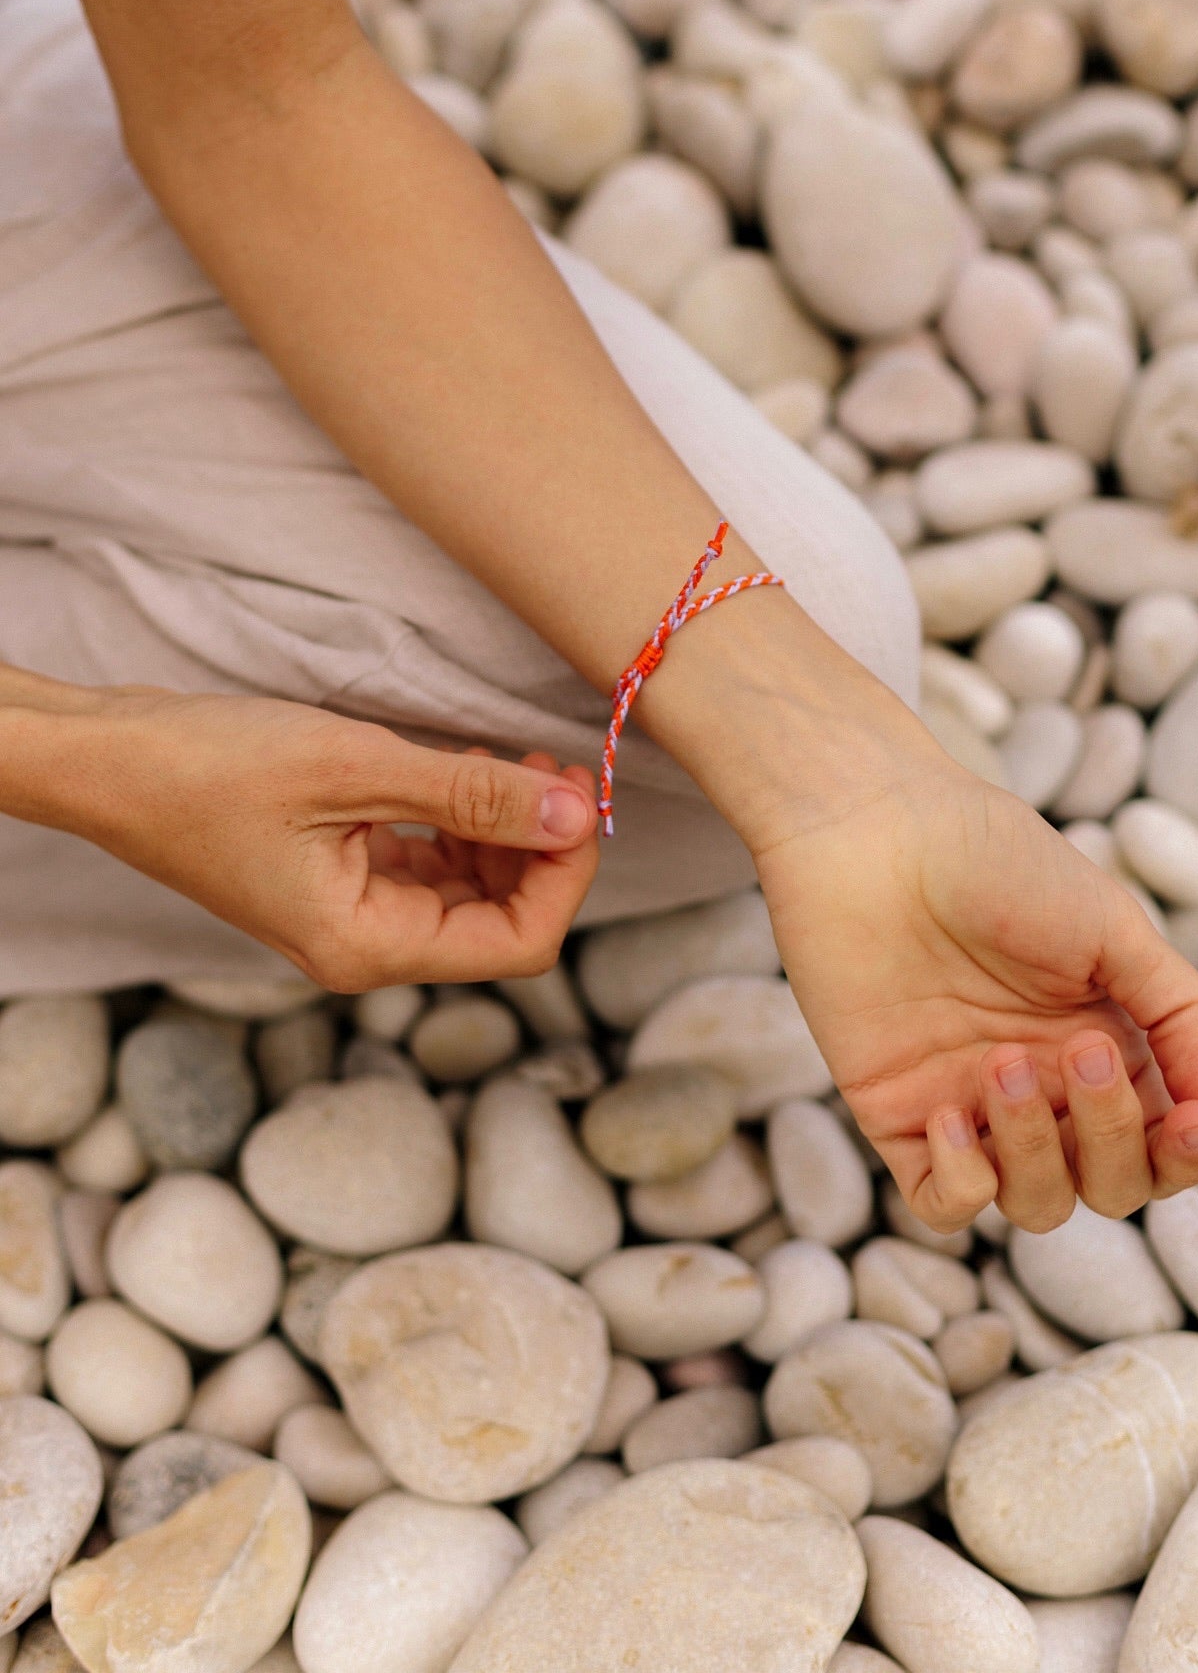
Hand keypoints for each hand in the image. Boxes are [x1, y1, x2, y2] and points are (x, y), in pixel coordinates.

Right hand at [32, 685, 598, 991]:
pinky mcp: (337, 878)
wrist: (107, 758)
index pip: (518, 943)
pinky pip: (428, 866)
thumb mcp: (356, 769)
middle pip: (501, 921)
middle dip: (542, 848)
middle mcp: (363, 948)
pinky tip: (465, 769)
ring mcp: (349, 916)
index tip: (583, 794)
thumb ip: (472, 795)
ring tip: (513, 756)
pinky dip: (460, 822)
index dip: (567, 875)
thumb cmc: (208, 768)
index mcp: (366, 947)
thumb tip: (575, 812)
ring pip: (468, 891)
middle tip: (556, 764)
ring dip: (505, 829)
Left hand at [750, 709, 1197, 1235]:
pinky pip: (942, 1205)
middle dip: (1111, 1138)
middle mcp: (1045, 1086)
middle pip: (1111, 1185)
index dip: (1187, 1155)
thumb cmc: (996, 862)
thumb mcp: (1115, 928)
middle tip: (1076, 1050)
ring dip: (1034, 1152)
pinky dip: (962, 1183)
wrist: (876, 833)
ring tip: (1001, 1064)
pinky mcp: (898, 1115)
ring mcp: (971, 1106)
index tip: (1191, 1122)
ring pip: (1035, 1204)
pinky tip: (948, 1113)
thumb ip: (1179, 1016)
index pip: (1165, 1145)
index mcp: (1105, 1044)